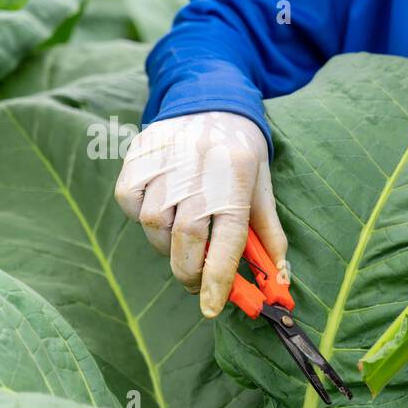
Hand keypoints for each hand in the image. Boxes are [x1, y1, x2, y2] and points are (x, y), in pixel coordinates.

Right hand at [114, 112, 287, 317]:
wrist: (209, 99)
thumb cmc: (241, 153)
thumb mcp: (262, 189)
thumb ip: (269, 236)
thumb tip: (278, 281)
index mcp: (235, 176)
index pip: (226, 238)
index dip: (218, 278)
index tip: (211, 308)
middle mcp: (197, 167)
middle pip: (186, 237)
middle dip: (190, 272)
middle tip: (198, 284)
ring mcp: (162, 160)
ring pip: (154, 225)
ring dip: (168, 246)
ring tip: (184, 239)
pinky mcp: (136, 157)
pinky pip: (130, 204)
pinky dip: (143, 218)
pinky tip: (162, 212)